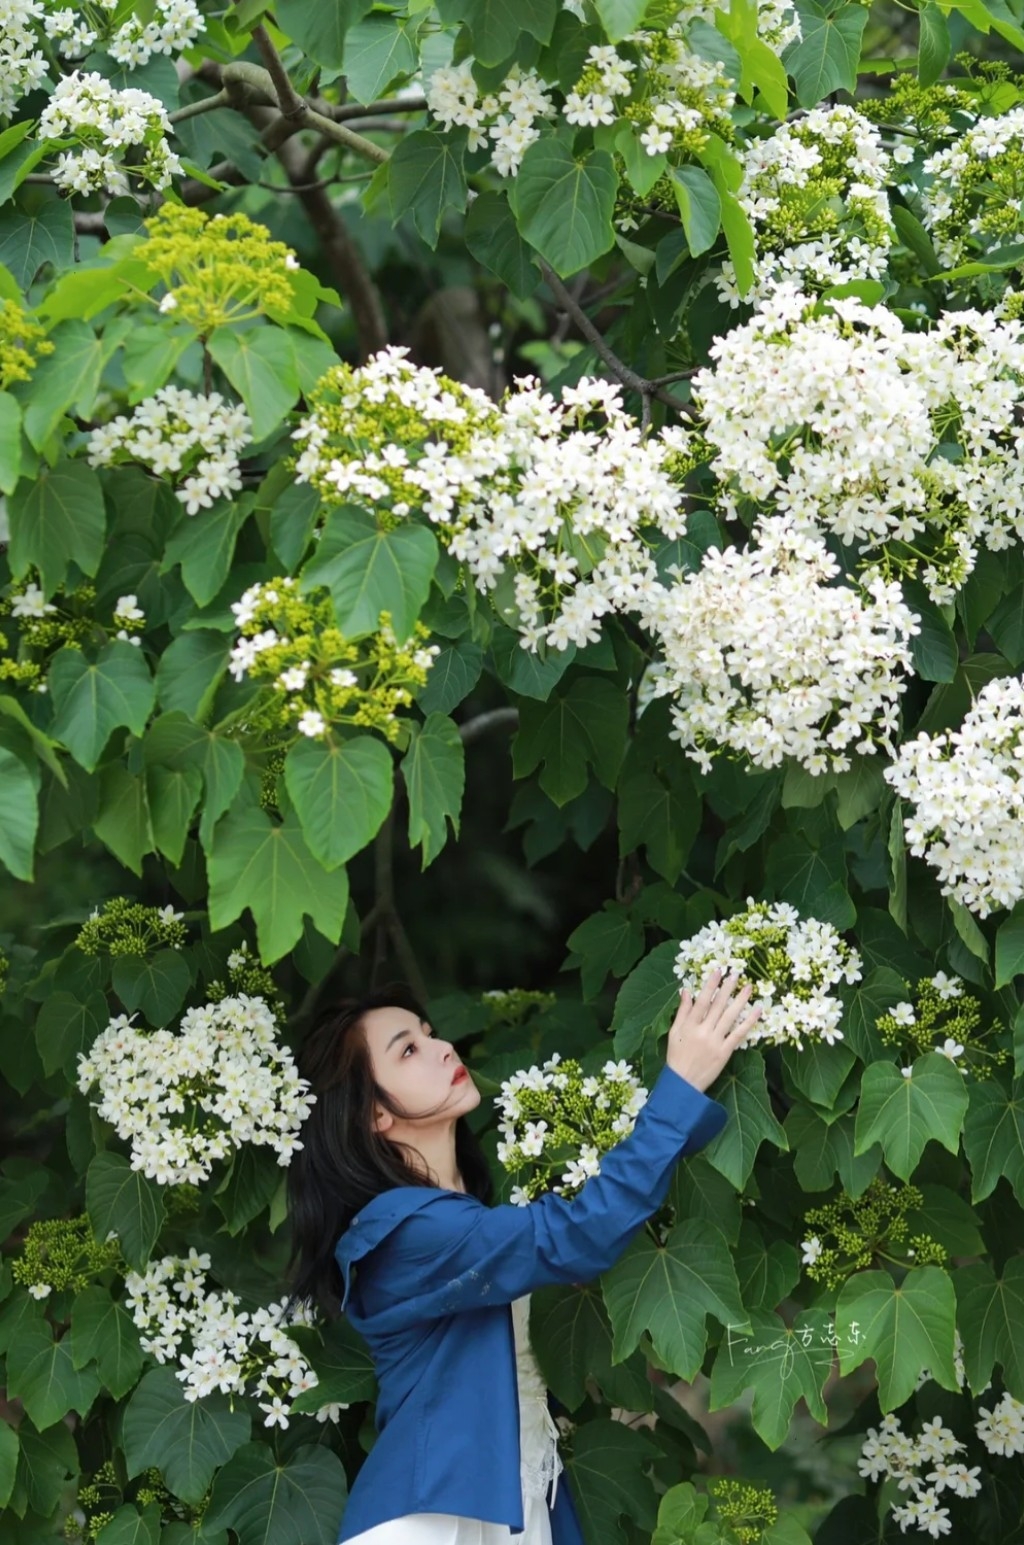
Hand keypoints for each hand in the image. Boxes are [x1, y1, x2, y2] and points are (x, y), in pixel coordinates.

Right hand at [665, 968, 760, 1091]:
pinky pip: (739, 1034)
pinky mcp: (725, 1053)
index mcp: (689, 1025)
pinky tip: (757, 1011)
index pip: (702, 1000)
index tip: (718, 971)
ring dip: (740, 1000)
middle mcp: (703, 1031)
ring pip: (730, 1017)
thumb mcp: (674, 1032)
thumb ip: (682, 1011)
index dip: (711, 985)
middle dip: (727, 988)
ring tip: (748, 987)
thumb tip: (686, 991)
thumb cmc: (676, 1057)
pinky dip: (748, 1022)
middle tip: (736, 974)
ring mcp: (715, 1042)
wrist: (683, 1084)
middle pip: (717, 1006)